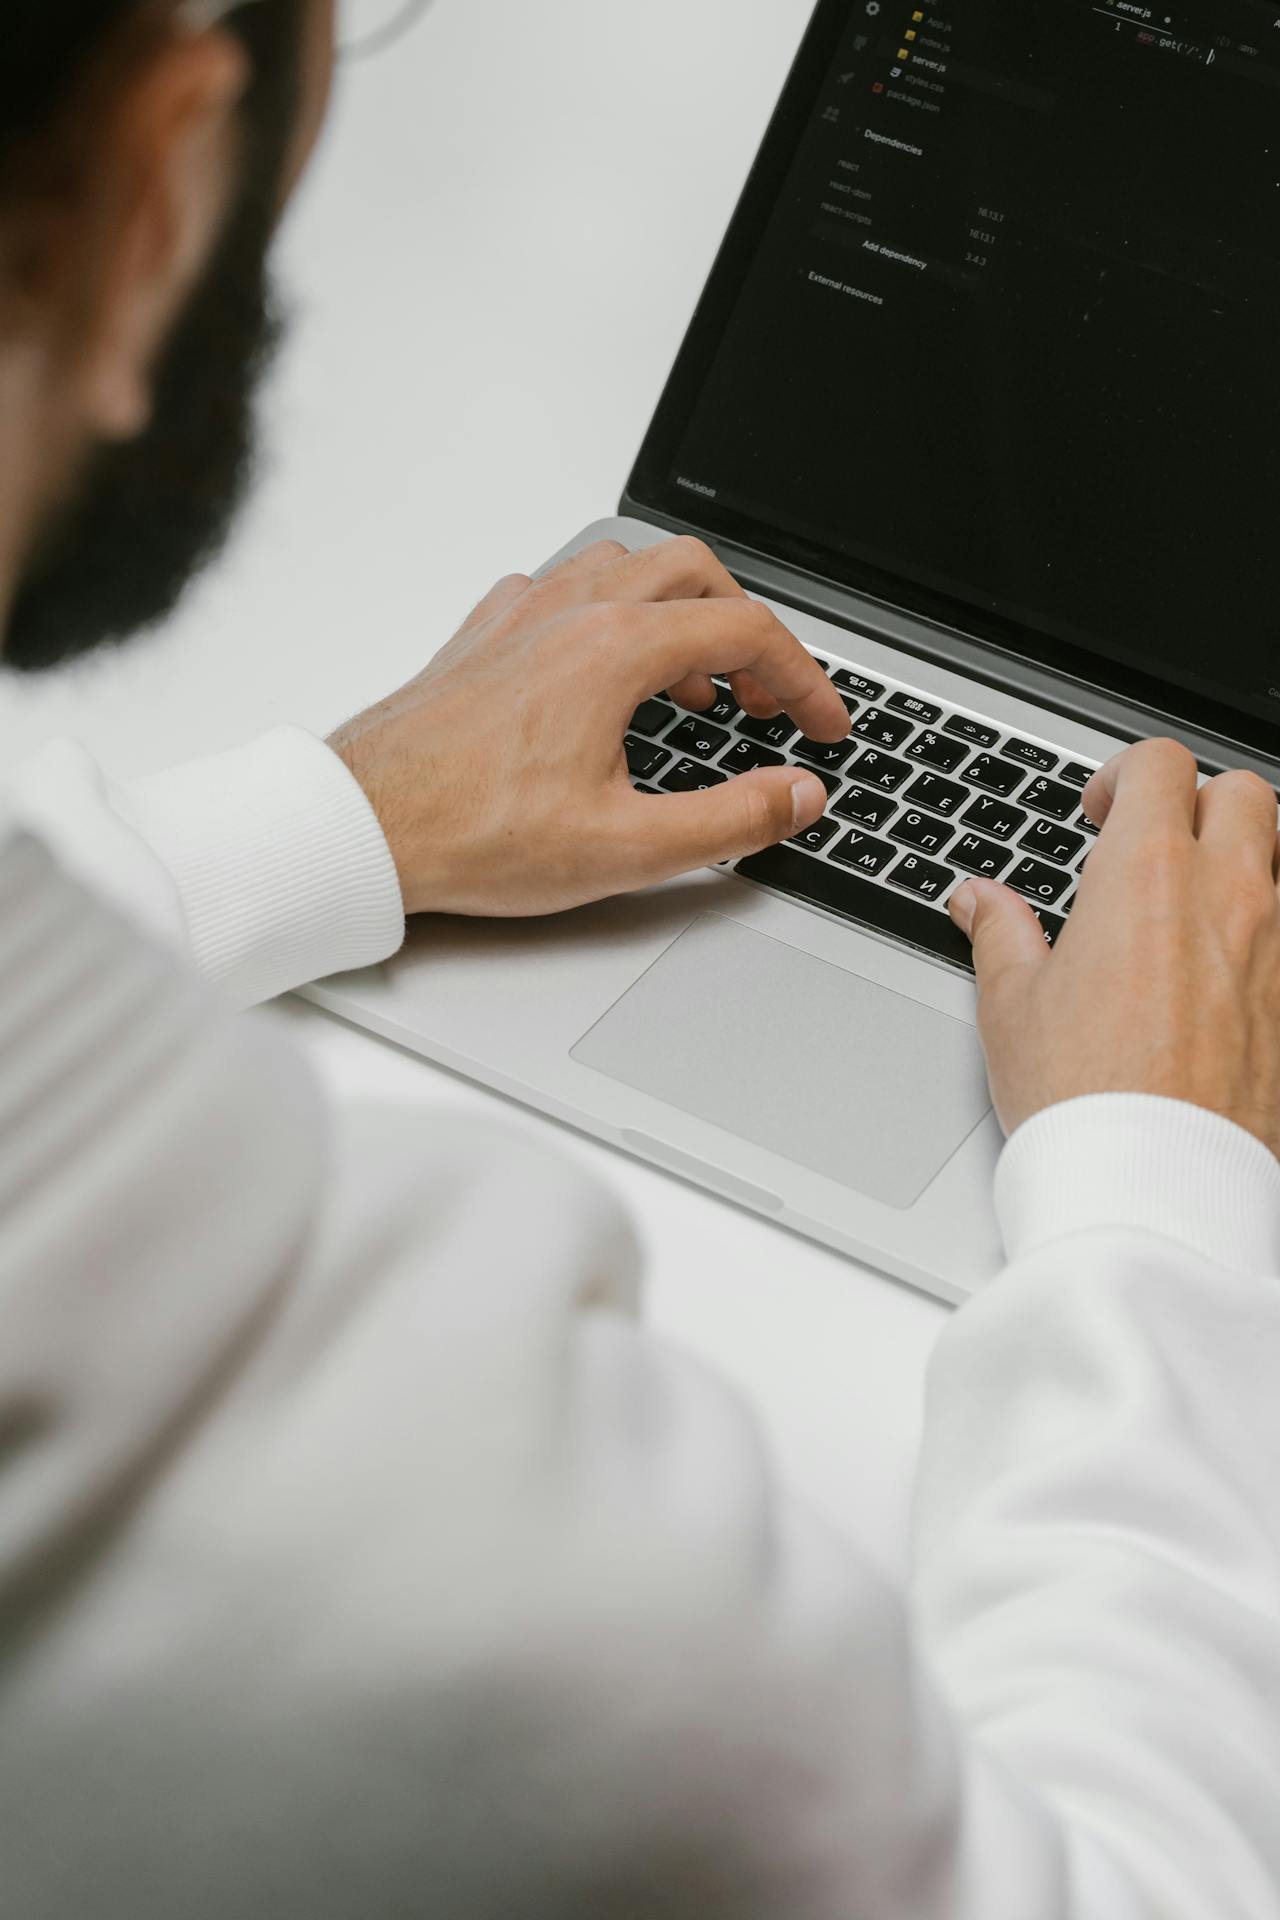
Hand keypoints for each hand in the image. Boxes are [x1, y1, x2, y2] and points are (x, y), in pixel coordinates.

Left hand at [328, 537, 847, 917]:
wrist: (362, 827)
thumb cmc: (470, 833)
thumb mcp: (627, 848)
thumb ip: (732, 819)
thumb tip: (798, 796)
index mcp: (613, 650)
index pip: (747, 633)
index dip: (804, 680)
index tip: (820, 725)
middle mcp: (568, 613)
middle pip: (694, 573)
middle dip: (748, 629)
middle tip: (762, 695)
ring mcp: (520, 615)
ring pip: (627, 568)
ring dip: (679, 613)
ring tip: (693, 686)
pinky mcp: (483, 635)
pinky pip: (564, 588)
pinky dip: (610, 615)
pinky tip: (602, 674)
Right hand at [947, 738, 1279, 1155]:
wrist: (1156, 1185)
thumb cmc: (1084, 1098)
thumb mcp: (1012, 1006)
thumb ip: (1000, 934)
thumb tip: (978, 900)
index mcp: (1147, 876)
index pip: (1158, 765)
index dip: (1123, 776)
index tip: (1100, 814)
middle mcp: (1226, 897)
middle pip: (1242, 793)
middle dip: (1198, 803)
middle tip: (1154, 848)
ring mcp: (1276, 948)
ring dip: (1241, 865)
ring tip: (1192, 912)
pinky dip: (1261, 936)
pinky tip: (1222, 978)